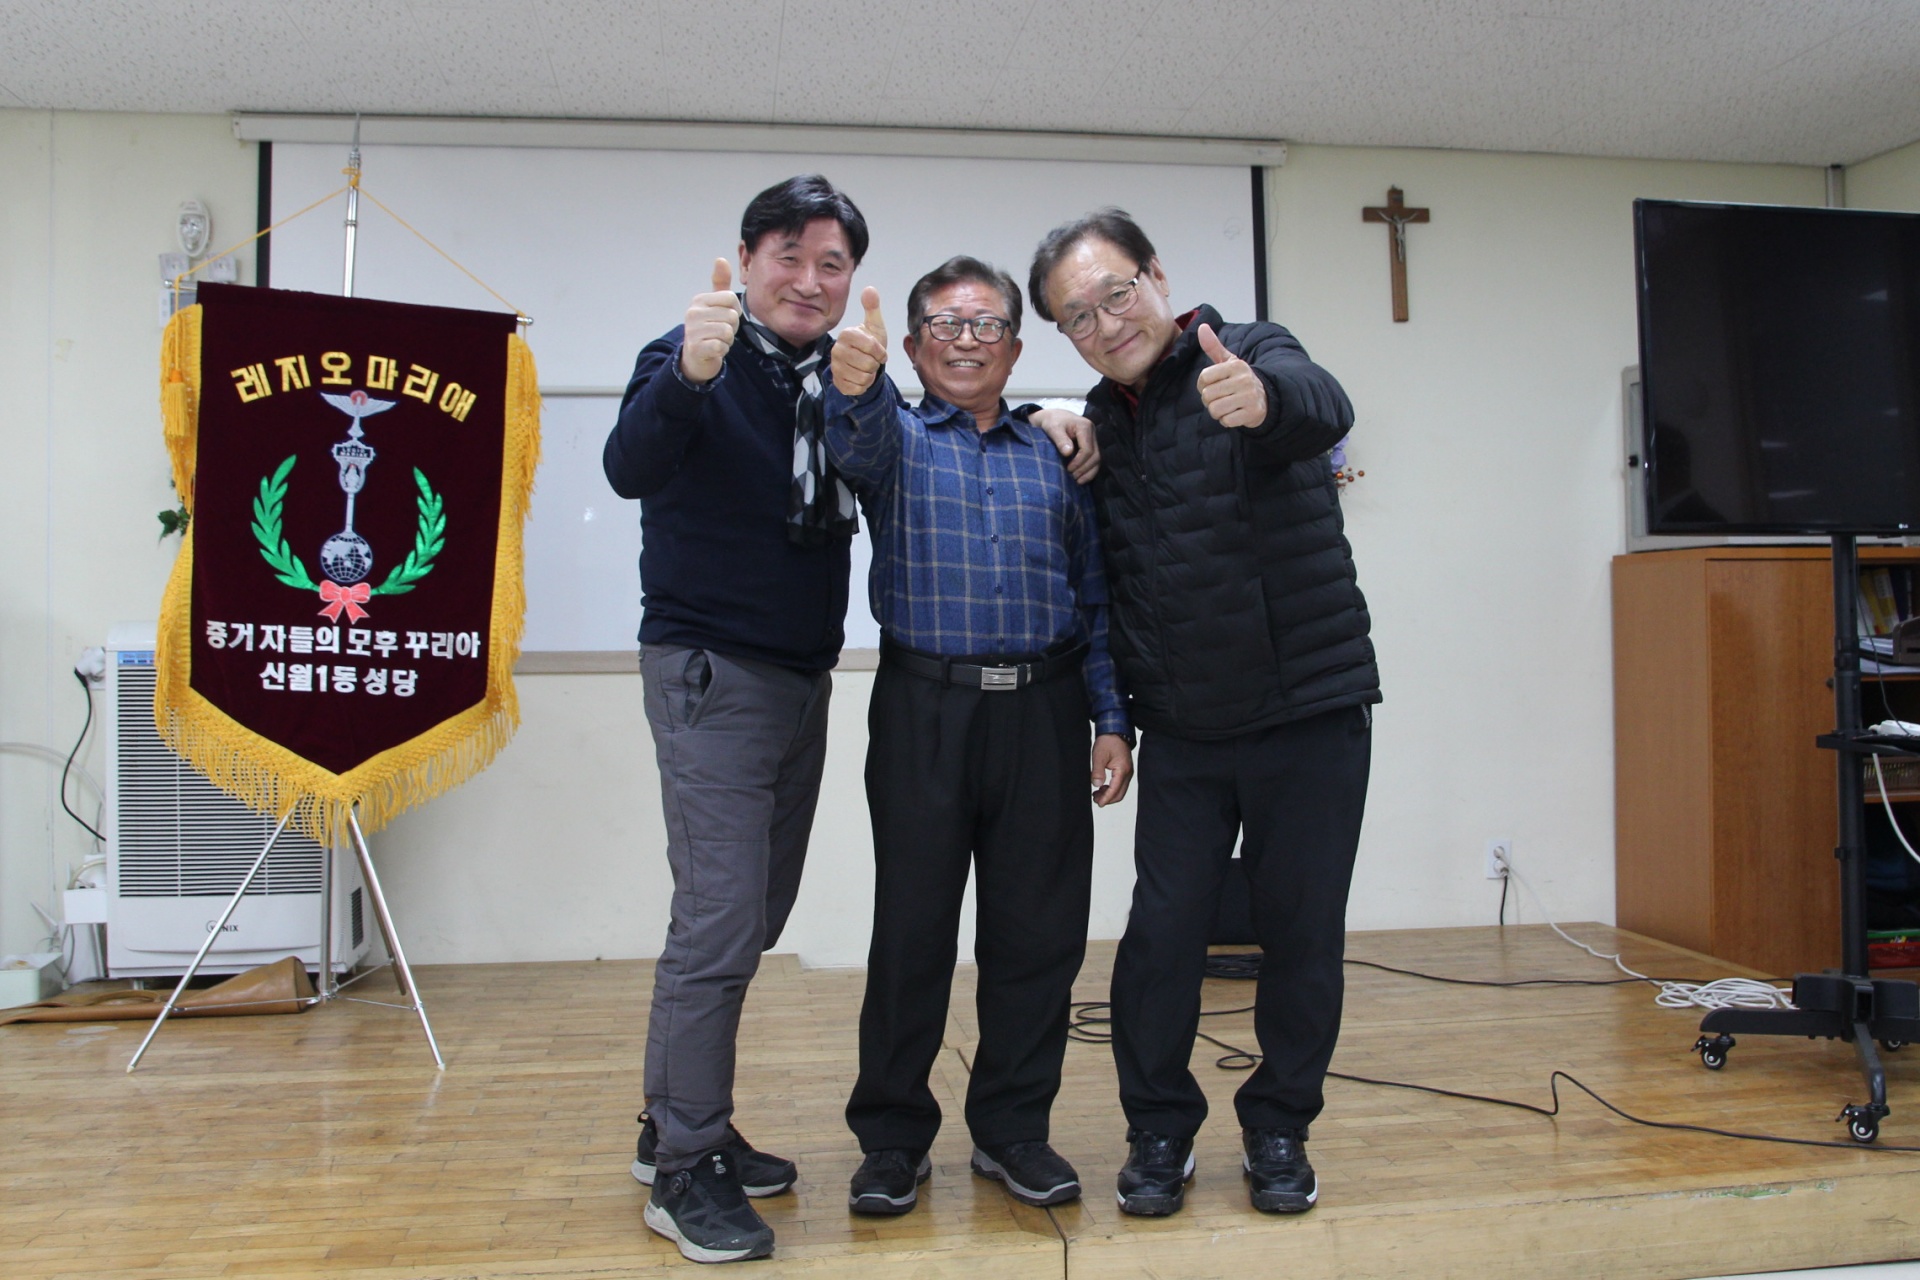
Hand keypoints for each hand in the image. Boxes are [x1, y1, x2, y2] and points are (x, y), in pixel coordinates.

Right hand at [679, 258, 741, 383]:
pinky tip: (714, 350)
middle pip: (731, 316)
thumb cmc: (709, 328)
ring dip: (727, 340)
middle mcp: (693, 313)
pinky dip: (722, 350)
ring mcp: (693, 331)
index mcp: (699, 300)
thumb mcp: (715, 304)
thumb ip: (720, 283)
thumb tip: (721, 259)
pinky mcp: (696, 348)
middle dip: (732, 327)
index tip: (724, 318)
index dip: (734, 310)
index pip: (731, 298)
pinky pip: (721, 346)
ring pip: (728, 332)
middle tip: (720, 332)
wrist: (696, 358)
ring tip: (717, 340)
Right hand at [831, 286, 888, 396]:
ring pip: (864, 377)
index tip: (880, 352)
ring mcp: (835, 367)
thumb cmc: (869, 344)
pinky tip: (859, 377)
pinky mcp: (837, 383)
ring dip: (870, 375)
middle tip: (870, 360)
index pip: (871, 346)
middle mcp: (837, 350)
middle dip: (875, 364)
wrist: (861, 364)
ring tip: (865, 368)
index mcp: (847, 334)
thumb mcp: (874, 326)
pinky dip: (863, 386)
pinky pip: (858, 388)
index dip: (880, 352)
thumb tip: (870, 288)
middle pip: (868, 363)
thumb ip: (872, 308)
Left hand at [1029, 409, 1101, 484]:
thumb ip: (1060, 440)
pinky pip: (1094, 459)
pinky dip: (1090, 470)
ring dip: (1089, 472)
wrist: (1053, 417)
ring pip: (1097, 459)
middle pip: (1095, 455)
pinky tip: (1082, 478)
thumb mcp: (1052, 428)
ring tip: (1078, 480)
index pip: (1087, 449)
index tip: (1068, 469)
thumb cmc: (1051, 421)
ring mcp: (1093, 439)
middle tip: (1073, 477)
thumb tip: (1068, 453)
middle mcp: (1092, 432)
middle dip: (1085, 468)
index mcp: (1085, 427)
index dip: (1079, 462)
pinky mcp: (1091, 444)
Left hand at [1091, 733, 1132, 806]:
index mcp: (1122, 770)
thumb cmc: (1108, 741)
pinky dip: (1112, 789)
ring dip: (1109, 794)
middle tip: (1095, 799)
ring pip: (1120, 790)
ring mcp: (1128, 772)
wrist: (1115, 731)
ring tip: (1096, 794)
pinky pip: (1120, 784)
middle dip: (1108, 799)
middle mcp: (1128, 772)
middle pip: (1120, 793)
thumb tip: (1096, 785)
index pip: (1115, 790)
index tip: (1099, 803)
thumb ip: (1097, 771)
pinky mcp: (1125, 770)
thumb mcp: (1099, 756)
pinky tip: (1102, 787)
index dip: (1106, 798)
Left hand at [1196, 323, 1267, 428]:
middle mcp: (1243, 379)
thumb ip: (1213, 346)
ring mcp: (1249, 396)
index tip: (1211, 386)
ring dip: (1217, 412)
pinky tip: (1234, 413)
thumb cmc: (1240, 379)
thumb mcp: (1228, 362)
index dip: (1202, 385)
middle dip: (1209, 401)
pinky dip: (1227, 420)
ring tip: (1227, 406)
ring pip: (1215, 409)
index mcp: (1235, 365)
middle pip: (1207, 395)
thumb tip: (1202, 327)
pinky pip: (1226, 421)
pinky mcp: (1252, 412)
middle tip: (1220, 398)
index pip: (1204, 378)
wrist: (1265, 398)